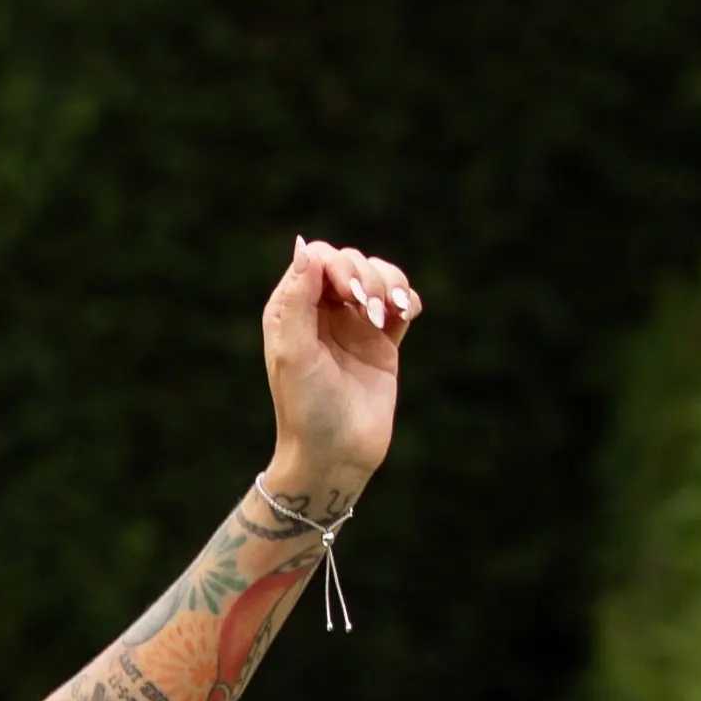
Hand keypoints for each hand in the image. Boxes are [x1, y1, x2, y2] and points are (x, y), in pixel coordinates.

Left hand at [257, 239, 415, 510]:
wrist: (336, 454)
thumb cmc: (307, 408)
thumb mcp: (294, 352)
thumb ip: (298, 299)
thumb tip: (306, 246)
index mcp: (292, 310)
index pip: (317, 258)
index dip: (338, 266)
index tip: (349, 296)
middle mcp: (322, 312)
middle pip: (351, 261)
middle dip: (367, 277)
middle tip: (372, 312)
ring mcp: (354, 325)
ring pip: (379, 276)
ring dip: (392, 284)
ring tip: (393, 313)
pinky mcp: (383, 342)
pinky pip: (401, 303)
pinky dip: (409, 300)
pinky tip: (408, 315)